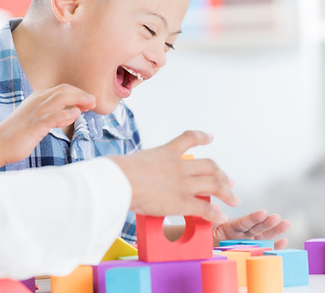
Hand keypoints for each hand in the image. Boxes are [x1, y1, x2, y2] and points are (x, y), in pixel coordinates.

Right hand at [0, 84, 95, 169]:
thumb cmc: (17, 134)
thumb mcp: (36, 120)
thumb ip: (52, 115)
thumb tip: (70, 113)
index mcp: (37, 99)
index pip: (62, 89)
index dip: (78, 93)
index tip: (89, 101)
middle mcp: (37, 102)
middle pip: (63, 90)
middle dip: (81, 94)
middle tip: (94, 102)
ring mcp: (35, 112)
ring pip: (59, 99)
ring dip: (78, 100)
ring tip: (90, 105)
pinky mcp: (33, 125)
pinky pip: (52, 116)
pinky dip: (65, 113)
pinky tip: (76, 114)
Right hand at [113, 130, 239, 222]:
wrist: (120, 180)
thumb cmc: (119, 171)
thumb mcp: (134, 161)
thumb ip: (142, 165)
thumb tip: (132, 171)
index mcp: (166, 152)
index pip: (188, 138)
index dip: (201, 137)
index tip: (210, 137)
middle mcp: (179, 165)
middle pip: (210, 165)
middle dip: (222, 174)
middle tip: (229, 181)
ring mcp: (183, 183)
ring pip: (214, 184)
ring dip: (226, 192)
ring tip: (234, 199)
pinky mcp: (183, 201)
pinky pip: (205, 208)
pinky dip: (215, 213)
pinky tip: (220, 216)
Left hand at [212, 209, 290, 248]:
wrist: (204, 246)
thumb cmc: (206, 234)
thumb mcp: (207, 225)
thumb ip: (213, 216)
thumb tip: (216, 207)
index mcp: (230, 226)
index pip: (243, 222)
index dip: (253, 218)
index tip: (263, 212)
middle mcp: (241, 233)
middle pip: (255, 228)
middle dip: (266, 223)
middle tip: (277, 217)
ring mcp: (246, 242)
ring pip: (262, 236)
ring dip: (274, 230)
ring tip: (286, 223)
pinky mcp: (249, 250)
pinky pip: (263, 249)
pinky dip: (274, 246)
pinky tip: (284, 241)